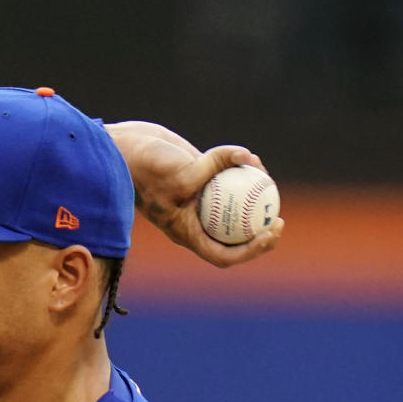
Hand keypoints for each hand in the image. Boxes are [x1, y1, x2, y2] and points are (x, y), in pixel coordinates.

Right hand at [105, 120, 283, 267]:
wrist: (123, 147)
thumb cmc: (144, 168)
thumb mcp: (180, 172)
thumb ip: (214, 165)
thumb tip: (249, 158)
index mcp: (187, 233)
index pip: (224, 254)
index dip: (251, 250)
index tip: (269, 233)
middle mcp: (194, 220)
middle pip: (233, 236)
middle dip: (259, 230)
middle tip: (279, 217)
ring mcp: (197, 199)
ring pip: (232, 205)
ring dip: (252, 196)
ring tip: (266, 179)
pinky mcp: (199, 176)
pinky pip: (226, 178)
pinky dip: (240, 170)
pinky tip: (251, 158)